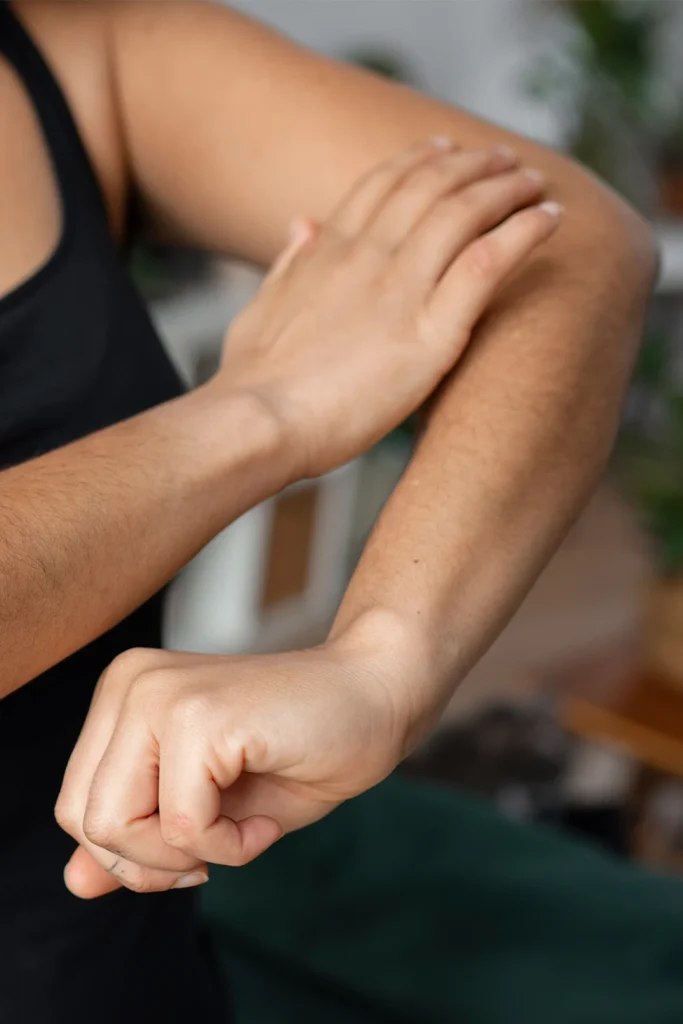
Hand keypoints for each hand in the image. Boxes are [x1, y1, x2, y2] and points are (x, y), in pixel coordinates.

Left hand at [55, 621, 410, 897]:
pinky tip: (268, 817)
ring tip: (246, 825)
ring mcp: (159, 694)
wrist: (377, 695)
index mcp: (123, 695)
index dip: (136, 853)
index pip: (77, 807)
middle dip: (153, 862)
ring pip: (115, 828)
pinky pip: (184, 828)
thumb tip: (74, 883)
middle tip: (222, 844)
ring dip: (189, 855)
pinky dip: (230, 847)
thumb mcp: (207, 809)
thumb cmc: (300, 750)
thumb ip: (137, 840)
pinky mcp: (199, 716)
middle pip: (85, 821)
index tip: (201, 842)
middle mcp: (129, 684)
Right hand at [214, 136, 560, 479]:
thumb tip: (301, 223)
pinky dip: (523, 234)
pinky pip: (486, 266)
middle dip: (471, 164)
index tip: (445, 150)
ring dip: (505, 188)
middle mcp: (367, 259)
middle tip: (503, 157)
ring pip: (464, 214)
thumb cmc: (253, 382)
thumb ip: (286, 264)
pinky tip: (549, 220)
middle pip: (430, 188)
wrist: (259, 423)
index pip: (381, 186)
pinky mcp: (430, 335)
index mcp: (328, 253)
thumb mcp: (258, 309)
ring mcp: (400, 292)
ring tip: (533, 181)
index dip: (418, 161)